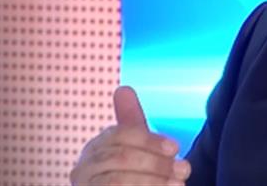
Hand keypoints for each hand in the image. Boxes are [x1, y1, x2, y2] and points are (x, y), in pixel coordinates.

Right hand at [70, 86, 190, 185]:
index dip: (149, 140)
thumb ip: (130, 123)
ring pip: (118, 180)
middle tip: (183, 169)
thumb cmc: (131, 176)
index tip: (175, 147)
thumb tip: (123, 89)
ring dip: (153, 181)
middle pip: (120, 157)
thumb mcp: (134, 149)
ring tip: (178, 184)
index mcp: (94, 149)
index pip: (118, 135)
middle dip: (156, 162)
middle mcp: (84, 169)